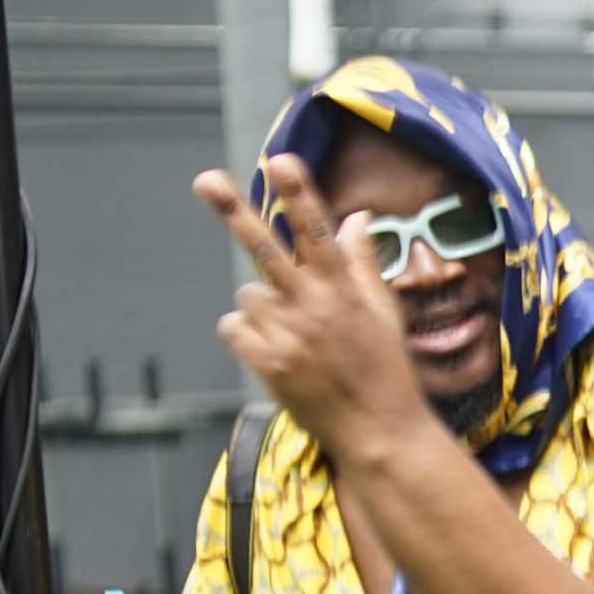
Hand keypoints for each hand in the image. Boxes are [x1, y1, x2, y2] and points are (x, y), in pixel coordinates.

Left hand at [195, 156, 437, 457]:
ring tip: (293, 336)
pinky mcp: (267, 363)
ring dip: (262, 307)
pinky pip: (233, 327)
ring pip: (248, 294)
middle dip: (234, 211)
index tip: (281, 160)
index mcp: (344, 289)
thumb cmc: (387, 370)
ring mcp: (288, 335)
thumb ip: (363, 262)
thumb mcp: (385, 313)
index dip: (298, 193)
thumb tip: (356, 217)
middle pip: (265, 248)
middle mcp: (314, 305)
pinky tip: (274, 352)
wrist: (380, 432)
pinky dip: (246, 335)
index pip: (318, 230)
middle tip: (206, 180)